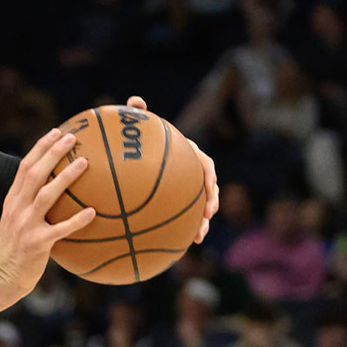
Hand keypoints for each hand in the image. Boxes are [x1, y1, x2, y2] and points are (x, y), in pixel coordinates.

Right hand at [0, 129, 94, 297]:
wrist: (2, 276)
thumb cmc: (16, 248)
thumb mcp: (16, 220)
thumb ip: (30, 204)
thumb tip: (57, 189)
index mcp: (13, 200)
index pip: (25, 167)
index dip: (41, 147)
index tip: (57, 132)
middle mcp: (17, 208)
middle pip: (34, 173)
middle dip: (53, 152)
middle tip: (72, 138)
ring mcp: (26, 225)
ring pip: (46, 195)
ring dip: (65, 177)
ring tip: (84, 163)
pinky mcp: (37, 243)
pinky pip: (60, 230)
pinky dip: (76, 220)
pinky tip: (93, 213)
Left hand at [127, 95, 218, 242]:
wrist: (135, 165)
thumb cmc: (138, 142)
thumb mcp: (139, 129)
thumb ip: (138, 115)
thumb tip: (135, 101)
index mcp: (187, 156)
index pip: (204, 163)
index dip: (209, 174)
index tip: (208, 184)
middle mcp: (190, 174)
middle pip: (209, 189)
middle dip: (211, 202)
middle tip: (208, 213)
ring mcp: (185, 191)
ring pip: (200, 208)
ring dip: (202, 222)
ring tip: (198, 236)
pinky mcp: (176, 205)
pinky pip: (184, 219)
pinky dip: (184, 231)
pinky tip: (177, 246)